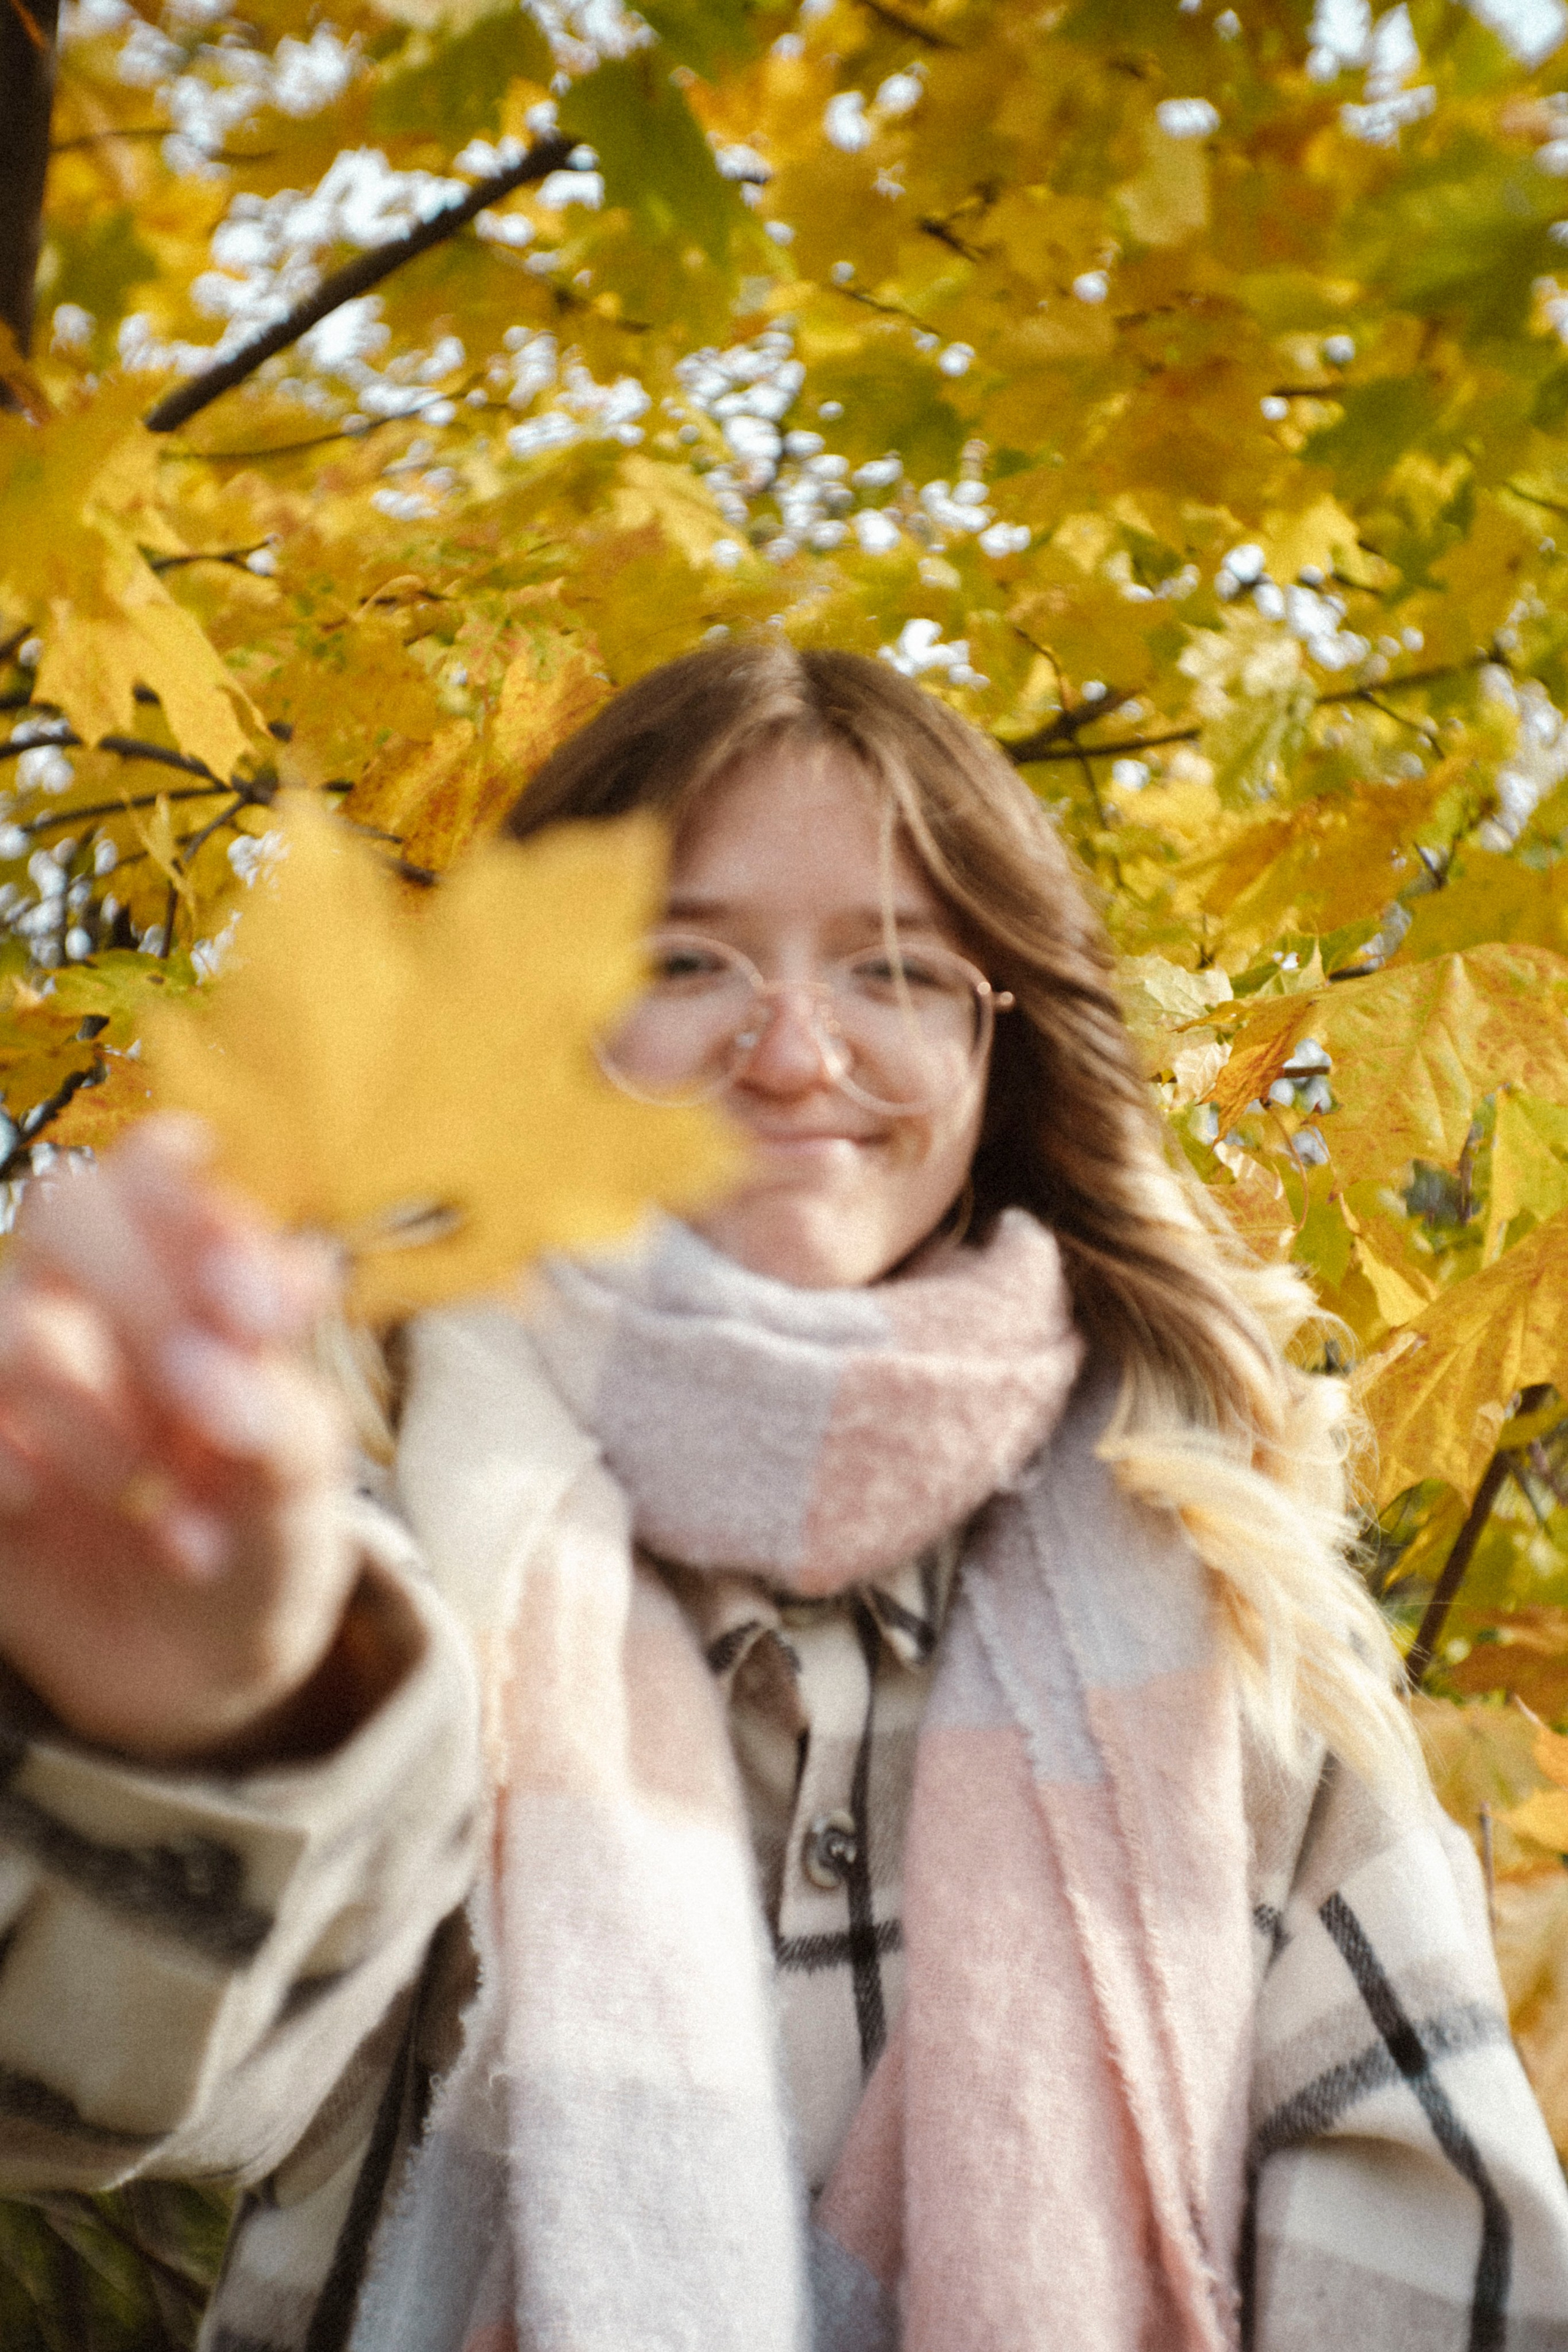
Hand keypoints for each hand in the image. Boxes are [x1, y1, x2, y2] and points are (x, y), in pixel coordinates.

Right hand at [0, 1116, 357, 1763]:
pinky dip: (10, 1461)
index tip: (252, 1306)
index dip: (191, 1211)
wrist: (196, 1672)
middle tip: (200, 1401)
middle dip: (142, 1300)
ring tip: (171, 1520)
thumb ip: (277, 1414)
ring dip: (95, 1420)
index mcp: (196, 1276)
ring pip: (15, 1323)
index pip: (162, 1169)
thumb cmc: (266, 1546)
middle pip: (67, 1207)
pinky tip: (47, 1512)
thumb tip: (216, 1357)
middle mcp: (97, 1300)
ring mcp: (19, 1368)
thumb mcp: (301, 1493)